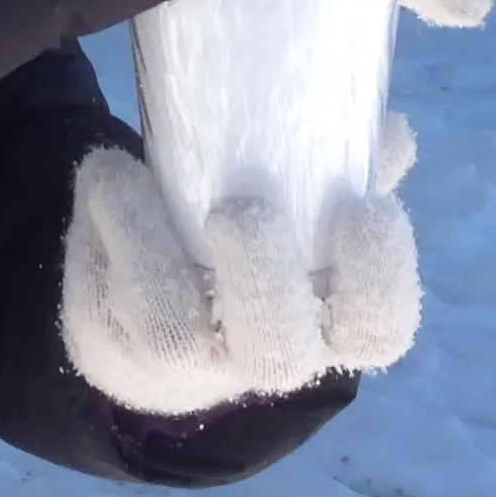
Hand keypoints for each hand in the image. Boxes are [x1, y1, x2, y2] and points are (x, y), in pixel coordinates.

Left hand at [63, 117, 422, 412]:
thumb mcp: (293, 215)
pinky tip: (109, 176)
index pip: (375, 331)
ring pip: (169, 330)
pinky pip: (105, 297)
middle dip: (262, 282)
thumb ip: (342, 175)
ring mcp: (180, 364)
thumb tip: (390, 132)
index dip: (378, 280)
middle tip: (240, 210)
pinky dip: (108, 222)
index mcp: (323, 327)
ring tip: (137, 173)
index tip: (365, 208)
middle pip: (277, 354)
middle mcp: (258, 359)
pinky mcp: (112, 346)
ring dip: (150, 241)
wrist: (137, 325)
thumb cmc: (239, 259)